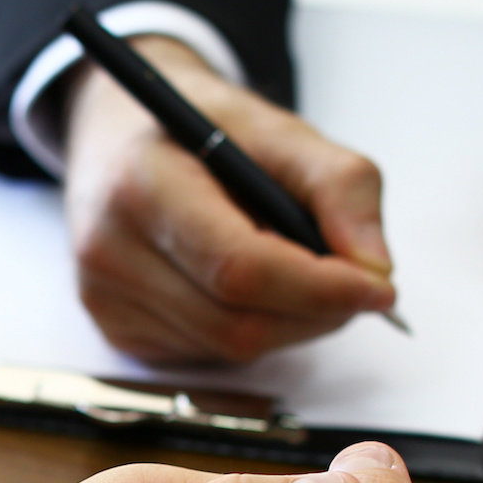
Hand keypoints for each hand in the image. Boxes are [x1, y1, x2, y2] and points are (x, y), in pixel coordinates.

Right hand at [61, 36, 397, 363]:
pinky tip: (244, 284)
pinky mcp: (116, 328)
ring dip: (288, 322)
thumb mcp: (279, 129)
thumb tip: (375, 272)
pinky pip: (208, 355)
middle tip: (353, 282)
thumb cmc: (201, 127)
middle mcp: (108, 249)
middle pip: (239, 324)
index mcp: (143, 183)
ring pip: (230, 348)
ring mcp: (105, 297)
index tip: (378, 287)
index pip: (240, 268)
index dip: (319, 288)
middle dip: (315, 312)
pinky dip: (250, 328)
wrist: (121, 129)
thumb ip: (340, 187)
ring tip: (292, 267)